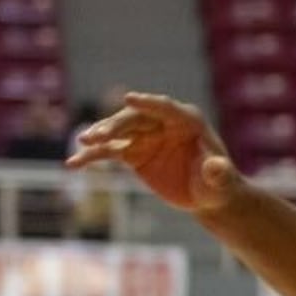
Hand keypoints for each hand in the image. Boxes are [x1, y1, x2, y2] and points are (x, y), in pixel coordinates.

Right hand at [66, 91, 240, 214]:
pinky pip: (108, 152)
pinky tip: (74, 164)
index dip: (148, 103)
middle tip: (98, 136)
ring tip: (83, 143)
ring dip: (99, 136)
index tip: (128, 99)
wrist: (208, 196)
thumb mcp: (221, 181)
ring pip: (118, 132)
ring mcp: (144, 136)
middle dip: (115, 126)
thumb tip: (217, 168)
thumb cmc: (219, 184)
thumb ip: (219, 173)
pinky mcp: (133, 152)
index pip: (165, 108)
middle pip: (134, 119)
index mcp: (187, 120)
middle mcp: (162, 123)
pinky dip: (92, 157)